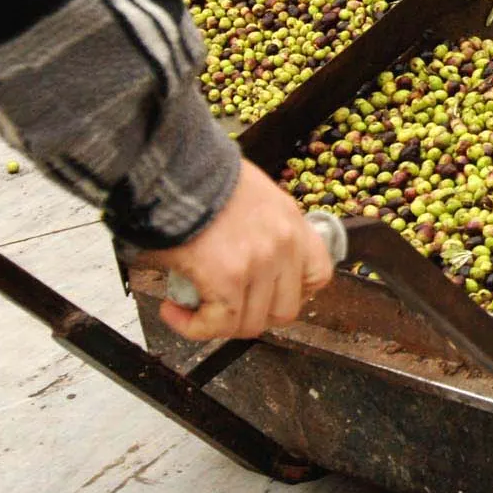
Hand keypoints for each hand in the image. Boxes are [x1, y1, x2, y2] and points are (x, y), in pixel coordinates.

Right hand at [151, 161, 335, 339]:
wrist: (176, 165)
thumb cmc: (202, 176)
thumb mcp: (251, 196)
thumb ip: (260, 230)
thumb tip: (241, 259)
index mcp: (291, 223)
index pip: (318, 275)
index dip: (295, 294)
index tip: (268, 296)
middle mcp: (284, 244)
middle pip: (285, 309)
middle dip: (253, 316)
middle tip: (225, 308)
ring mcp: (260, 262)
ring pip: (250, 322)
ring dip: (218, 324)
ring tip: (192, 308)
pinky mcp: (228, 277)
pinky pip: (218, 324)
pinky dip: (193, 326)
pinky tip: (173, 311)